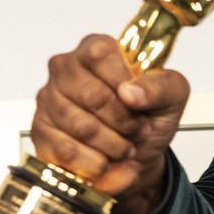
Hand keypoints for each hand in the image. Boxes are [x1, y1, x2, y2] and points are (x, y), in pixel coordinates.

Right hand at [31, 34, 189, 213]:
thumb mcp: (172, 97)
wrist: (136, 156)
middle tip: (140, 131)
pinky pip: (66, 151)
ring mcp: (49, 100)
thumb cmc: (149, 117)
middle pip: (93, 95)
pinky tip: (106, 162)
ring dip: (113, 145)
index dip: (124, 83)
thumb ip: (161, 87)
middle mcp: (66, 69)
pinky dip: (95, 163)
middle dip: (125, 122)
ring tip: (126, 147)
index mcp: (97, 49)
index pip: (101, 54)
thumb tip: (130, 91)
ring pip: (81, 126)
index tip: (140, 104)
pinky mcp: (41, 131)